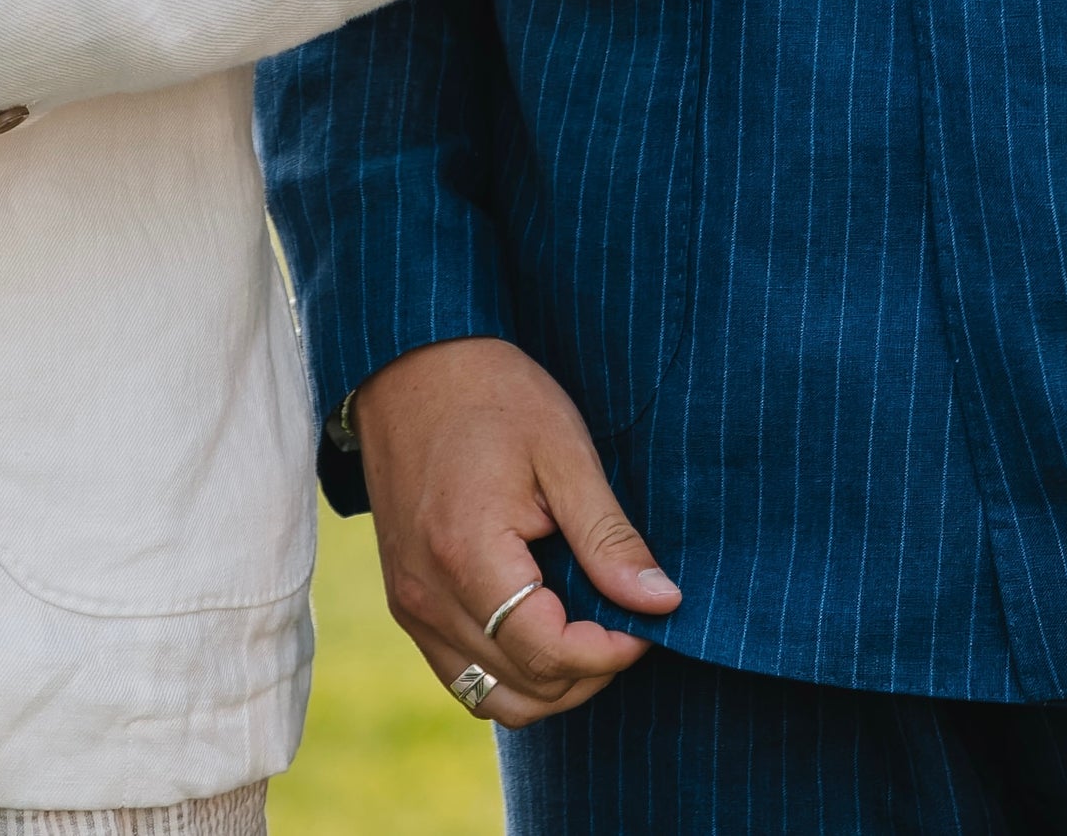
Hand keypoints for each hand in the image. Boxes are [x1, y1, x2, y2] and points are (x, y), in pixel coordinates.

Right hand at [353, 336, 679, 727]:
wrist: (411, 367)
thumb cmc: (494, 396)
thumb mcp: (565, 452)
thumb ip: (609, 536)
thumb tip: (660, 602)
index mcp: (468, 557)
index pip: (548, 653)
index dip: (610, 651)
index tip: (650, 620)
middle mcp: (428, 599)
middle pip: (523, 689)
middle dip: (589, 670)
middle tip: (631, 620)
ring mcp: (410, 608)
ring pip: (490, 698)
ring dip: (551, 683)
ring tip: (594, 628)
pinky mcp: (406, 604)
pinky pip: (462, 672)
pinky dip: (511, 670)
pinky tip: (549, 623)